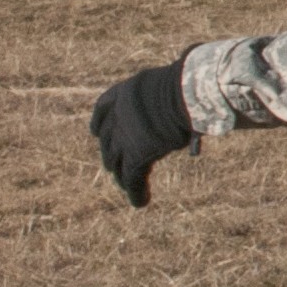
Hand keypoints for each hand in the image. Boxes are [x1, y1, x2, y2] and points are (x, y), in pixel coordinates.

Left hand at [90, 61, 196, 207]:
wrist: (184, 93)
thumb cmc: (187, 84)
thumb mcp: (168, 86)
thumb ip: (162, 100)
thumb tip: (176, 108)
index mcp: (124, 93)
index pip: (102, 109)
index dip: (101, 123)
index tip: (98, 132)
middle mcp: (118, 115)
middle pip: (108, 140)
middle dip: (113, 152)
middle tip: (121, 162)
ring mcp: (123, 137)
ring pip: (116, 163)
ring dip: (122, 174)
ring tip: (131, 185)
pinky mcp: (135, 156)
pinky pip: (131, 180)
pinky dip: (137, 193)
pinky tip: (141, 202)